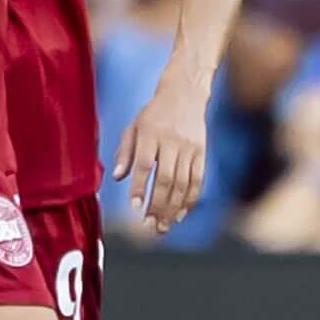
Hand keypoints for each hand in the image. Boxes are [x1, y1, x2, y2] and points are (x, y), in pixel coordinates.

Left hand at [114, 72, 209, 234]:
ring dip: (172, 208)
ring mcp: (189, 148)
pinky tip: (180, 214)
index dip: (140, 186)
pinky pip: (197, 180)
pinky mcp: (202, 152)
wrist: (185, 93)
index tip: (135, 207)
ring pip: (182, 183)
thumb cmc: (154, 113)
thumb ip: (125, 152)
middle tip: (148, 225)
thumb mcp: (134, 127)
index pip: (145, 163)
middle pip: (166, 179)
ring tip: (162, 226)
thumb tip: (117, 178)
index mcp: (151, 133)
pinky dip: (189, 199)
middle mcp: (171, 141)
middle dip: (157, 205)